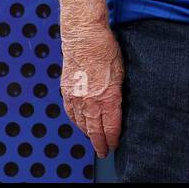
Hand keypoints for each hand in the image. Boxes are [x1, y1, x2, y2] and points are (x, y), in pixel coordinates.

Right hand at [60, 21, 124, 156]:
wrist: (84, 36)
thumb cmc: (106, 49)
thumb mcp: (122, 72)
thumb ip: (118, 92)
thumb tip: (118, 105)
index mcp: (107, 97)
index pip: (110, 127)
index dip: (112, 139)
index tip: (113, 145)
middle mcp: (90, 101)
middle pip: (94, 130)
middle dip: (100, 143)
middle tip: (103, 151)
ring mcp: (76, 97)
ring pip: (81, 123)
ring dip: (87, 134)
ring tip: (93, 141)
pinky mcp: (66, 91)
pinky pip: (70, 113)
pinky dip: (75, 122)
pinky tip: (79, 125)